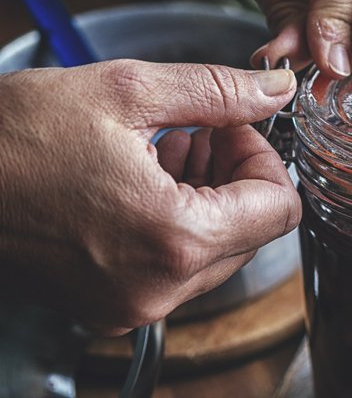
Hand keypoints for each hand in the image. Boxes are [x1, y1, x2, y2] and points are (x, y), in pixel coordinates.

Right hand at [0, 61, 299, 331]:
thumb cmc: (12, 138)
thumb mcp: (125, 92)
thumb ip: (217, 92)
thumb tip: (275, 90)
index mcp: (174, 238)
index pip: (279, 209)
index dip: (264, 157)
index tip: (232, 125)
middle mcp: (158, 289)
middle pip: (251, 236)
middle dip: (234, 176)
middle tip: (199, 129)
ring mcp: (130, 306)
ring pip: (213, 255)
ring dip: (205, 199)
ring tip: (165, 147)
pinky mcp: (107, 307)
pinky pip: (170, 270)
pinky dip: (171, 225)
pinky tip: (140, 179)